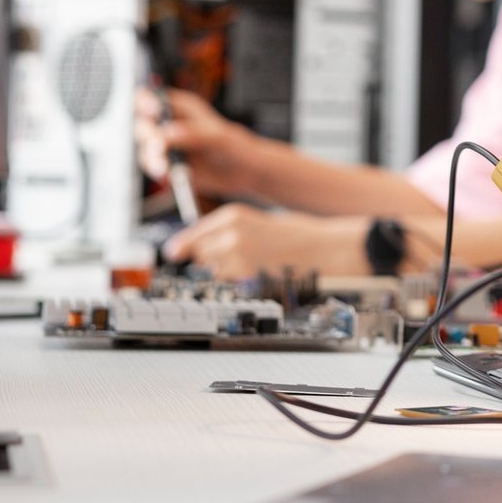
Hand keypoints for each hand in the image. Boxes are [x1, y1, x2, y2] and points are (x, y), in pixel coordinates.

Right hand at [135, 88, 260, 201]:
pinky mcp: (165, 166)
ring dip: (151, 158)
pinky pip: (153, 168)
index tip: (153, 112)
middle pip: (142, 124)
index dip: (145, 102)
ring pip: (144, 149)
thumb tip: (167, 133)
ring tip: (164, 168)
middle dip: (147, 135)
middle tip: (158, 146)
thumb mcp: (217, 136)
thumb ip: (192, 133)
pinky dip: (158, 172)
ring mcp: (165, 146)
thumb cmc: (234, 145)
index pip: (150, 98)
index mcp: (179, 107)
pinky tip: (168, 176)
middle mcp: (167, 124)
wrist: (241, 173)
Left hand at [161, 204, 365, 280]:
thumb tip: (208, 243)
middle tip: (230, 262)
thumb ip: (231, 229)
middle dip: (208, 260)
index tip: (175, 254)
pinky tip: (257, 277)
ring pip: (213, 273)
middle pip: (198, 255)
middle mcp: (229, 234)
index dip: (182, 247)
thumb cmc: (302, 234)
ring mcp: (237, 259)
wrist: (326, 249)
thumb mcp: (261, 220)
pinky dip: (238, 285)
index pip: (192, 235)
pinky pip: (230, 286)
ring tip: (250, 269)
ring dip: (223, 274)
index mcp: (233, 215)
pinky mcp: (247, 280)